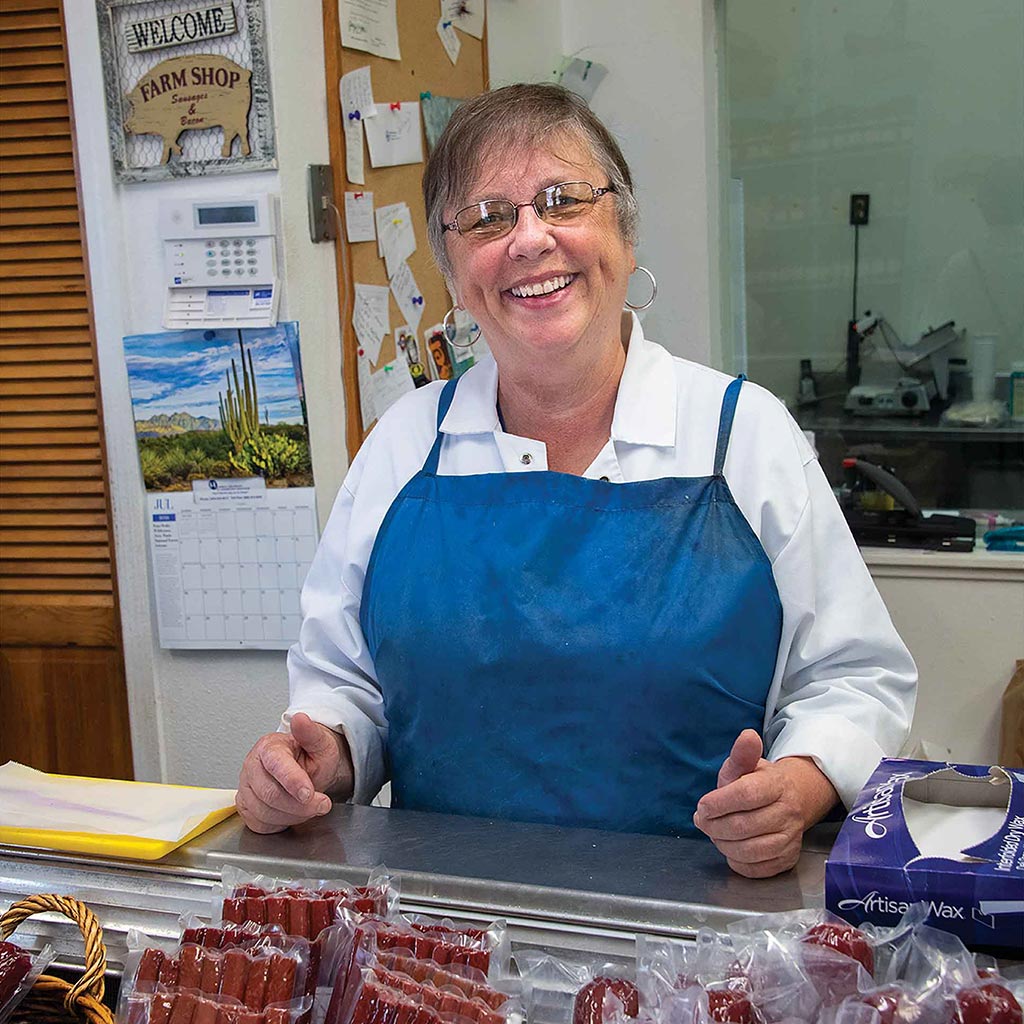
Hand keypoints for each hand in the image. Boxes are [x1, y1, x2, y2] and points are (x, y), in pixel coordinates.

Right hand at [236, 713, 354, 833]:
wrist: (307, 768)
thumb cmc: (311, 755)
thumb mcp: (320, 743)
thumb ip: (311, 733)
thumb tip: (300, 718)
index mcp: (268, 747)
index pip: (276, 765)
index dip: (293, 781)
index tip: (309, 793)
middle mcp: (251, 766)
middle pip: (269, 794)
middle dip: (299, 805)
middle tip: (321, 804)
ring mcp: (245, 787)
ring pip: (264, 812)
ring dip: (293, 815)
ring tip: (309, 806)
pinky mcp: (245, 806)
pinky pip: (259, 823)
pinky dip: (280, 823)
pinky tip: (292, 812)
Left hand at [693, 729, 837, 878]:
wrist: (790, 799)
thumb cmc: (758, 782)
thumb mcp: (747, 765)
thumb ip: (742, 754)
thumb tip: (747, 736)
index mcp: (776, 785)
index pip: (746, 795)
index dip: (719, 803)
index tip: (702, 806)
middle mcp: (788, 812)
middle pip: (744, 826)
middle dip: (715, 826)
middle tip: (702, 821)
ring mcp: (791, 838)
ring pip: (751, 850)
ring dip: (723, 844)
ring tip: (714, 833)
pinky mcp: (788, 858)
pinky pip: (758, 869)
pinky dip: (737, 862)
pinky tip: (730, 848)